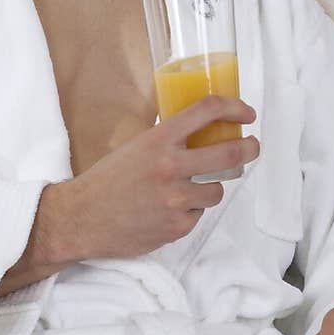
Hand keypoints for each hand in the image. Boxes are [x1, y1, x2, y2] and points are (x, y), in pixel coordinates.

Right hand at [47, 97, 259, 261]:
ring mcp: (176, 199)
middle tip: (252, 146)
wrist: (81, 218)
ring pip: (217, 190)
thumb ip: (169, 140)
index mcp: (160, 139)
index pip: (208, 110)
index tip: (247, 113)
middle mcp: (171, 166)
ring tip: (188, 189)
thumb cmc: (108, 179)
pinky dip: (189, 211)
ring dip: (210, 187)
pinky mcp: (177, 227)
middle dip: (249, 148)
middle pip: (230, 153)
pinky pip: (198, 214)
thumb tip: (204, 132)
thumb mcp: (138, 146)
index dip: (235, 107)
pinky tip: (167, 210)